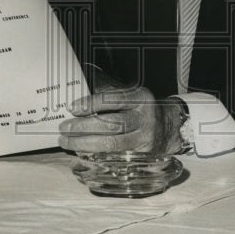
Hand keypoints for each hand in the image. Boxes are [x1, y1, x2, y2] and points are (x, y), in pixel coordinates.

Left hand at [59, 83, 183, 157]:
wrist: (170, 128)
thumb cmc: (140, 108)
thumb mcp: (130, 94)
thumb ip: (107, 88)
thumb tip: (81, 76)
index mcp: (139, 98)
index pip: (113, 99)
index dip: (90, 104)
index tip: (72, 108)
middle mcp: (143, 119)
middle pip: (110, 124)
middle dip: (83, 127)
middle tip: (64, 128)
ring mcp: (144, 139)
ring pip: (111, 144)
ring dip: (84, 144)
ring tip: (66, 141)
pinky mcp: (141, 156)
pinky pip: (114, 157)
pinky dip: (94, 154)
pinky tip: (80, 151)